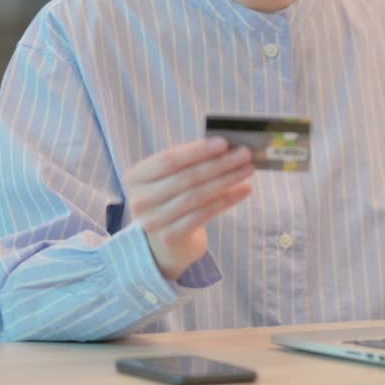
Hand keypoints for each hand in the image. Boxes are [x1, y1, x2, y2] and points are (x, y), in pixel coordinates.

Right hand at [125, 137, 254, 279]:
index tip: (224, 142)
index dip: (198, 150)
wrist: (164, 242)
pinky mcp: (170, 237)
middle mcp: (140, 199)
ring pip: (197, 196)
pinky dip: (227, 200)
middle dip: (219, 164)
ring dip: (227, 180)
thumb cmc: (172, 198)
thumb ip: (192, 160)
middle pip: (186, 177)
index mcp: (136, 176)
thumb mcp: (172, 177)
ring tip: (248, 169)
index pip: (169, 159)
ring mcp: (153, 221)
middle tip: (245, 154)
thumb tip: (227, 145)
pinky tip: (244, 190)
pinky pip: (204, 215)